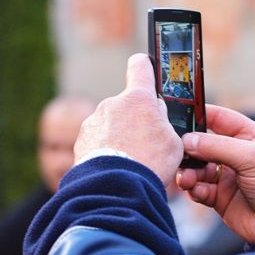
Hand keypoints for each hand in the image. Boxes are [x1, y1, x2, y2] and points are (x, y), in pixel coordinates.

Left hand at [74, 54, 182, 185]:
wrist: (116, 188)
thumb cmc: (150, 163)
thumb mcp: (173, 141)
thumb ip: (164, 122)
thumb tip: (156, 114)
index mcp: (138, 99)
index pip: (140, 67)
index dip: (145, 67)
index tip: (146, 68)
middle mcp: (112, 104)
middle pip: (128, 104)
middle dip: (136, 118)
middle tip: (147, 142)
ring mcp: (94, 122)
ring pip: (112, 123)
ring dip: (120, 136)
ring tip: (131, 160)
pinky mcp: (81, 140)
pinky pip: (98, 140)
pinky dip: (107, 150)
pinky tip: (117, 166)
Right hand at [177, 105, 254, 242]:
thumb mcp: (253, 157)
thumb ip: (218, 146)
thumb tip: (188, 139)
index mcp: (249, 136)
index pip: (219, 118)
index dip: (198, 114)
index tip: (177, 115)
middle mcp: (235, 153)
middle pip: (202, 143)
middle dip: (188, 148)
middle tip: (177, 153)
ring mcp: (226, 175)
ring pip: (197, 167)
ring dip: (188, 171)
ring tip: (186, 178)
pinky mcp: (219, 196)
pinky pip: (198, 188)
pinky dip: (193, 188)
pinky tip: (196, 190)